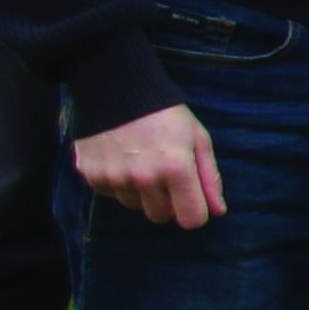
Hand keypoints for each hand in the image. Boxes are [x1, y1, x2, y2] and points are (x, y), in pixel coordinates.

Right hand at [76, 103, 226, 228]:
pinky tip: (122, 158)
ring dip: (141, 192)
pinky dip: (118, 183)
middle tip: (166, 176)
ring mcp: (114, 178)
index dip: (196, 212)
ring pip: (134, 206)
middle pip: (160, 217)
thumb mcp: (198, 139)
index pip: (191, 220)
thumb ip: (209, 178)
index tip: (193, 200)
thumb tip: (217, 212)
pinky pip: (111, 194)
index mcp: (175, 168)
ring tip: (142, 162)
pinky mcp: (91, 176)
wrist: (116, 89)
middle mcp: (143, 178)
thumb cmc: (165, 114)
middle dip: (168, 203)